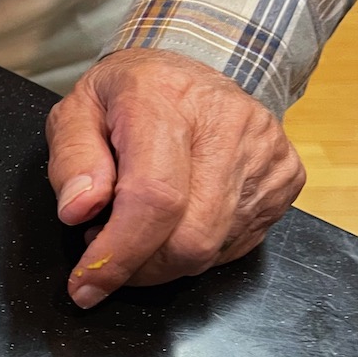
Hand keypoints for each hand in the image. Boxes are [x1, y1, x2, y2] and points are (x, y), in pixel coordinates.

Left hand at [45, 48, 305, 306]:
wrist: (190, 71)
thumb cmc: (126, 95)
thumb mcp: (76, 112)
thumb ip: (71, 161)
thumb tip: (78, 211)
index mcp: (165, 101)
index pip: (154, 198)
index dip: (119, 255)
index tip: (85, 285)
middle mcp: (228, 124)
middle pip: (191, 237)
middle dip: (140, 268)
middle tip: (107, 249)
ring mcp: (266, 152)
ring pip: (213, 249)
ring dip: (164, 261)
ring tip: (137, 227)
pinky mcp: (286, 177)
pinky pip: (236, 244)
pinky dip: (196, 250)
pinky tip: (175, 221)